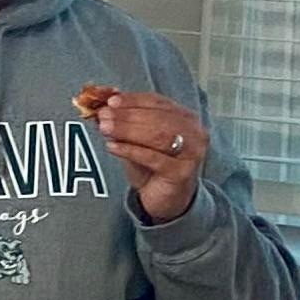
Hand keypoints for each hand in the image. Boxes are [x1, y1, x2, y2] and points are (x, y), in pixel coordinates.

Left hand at [92, 92, 209, 222]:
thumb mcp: (138, 139)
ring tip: (106, 129)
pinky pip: (153, 158)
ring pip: (158, 135)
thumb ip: (125, 121)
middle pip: (158, 117)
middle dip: (127, 115)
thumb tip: (104, 103)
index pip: (158, 102)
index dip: (133, 100)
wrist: (167, 199)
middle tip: (104, 115)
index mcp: (186, 118)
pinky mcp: (182, 173)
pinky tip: (113, 146)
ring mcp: (192, 153)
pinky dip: (131, 150)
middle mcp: (195, 133)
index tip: (110, 101)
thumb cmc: (154, 167)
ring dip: (128, 130)